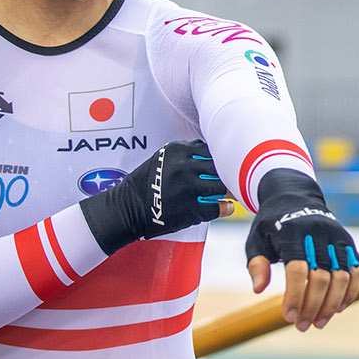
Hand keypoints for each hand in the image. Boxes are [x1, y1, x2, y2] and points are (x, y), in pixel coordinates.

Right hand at [79, 138, 229, 254]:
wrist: (127, 209)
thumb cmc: (147, 184)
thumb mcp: (163, 159)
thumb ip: (187, 154)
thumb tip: (216, 155)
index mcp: (177, 150)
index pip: (209, 149)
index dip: (218, 159)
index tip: (223, 165)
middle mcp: (184, 166)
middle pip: (218, 167)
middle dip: (225, 174)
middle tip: (231, 181)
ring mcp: (188, 188)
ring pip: (221, 186)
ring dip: (226, 191)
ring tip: (227, 194)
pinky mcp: (191, 209)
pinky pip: (219, 207)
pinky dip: (225, 208)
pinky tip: (225, 208)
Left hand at [244, 170, 358, 329]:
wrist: (296, 197)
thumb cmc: (272, 225)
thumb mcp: (256, 240)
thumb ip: (256, 264)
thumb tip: (258, 290)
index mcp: (292, 232)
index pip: (298, 269)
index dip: (295, 296)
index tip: (288, 317)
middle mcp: (318, 233)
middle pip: (322, 276)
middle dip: (313, 306)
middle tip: (303, 326)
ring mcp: (337, 237)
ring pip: (342, 276)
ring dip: (331, 304)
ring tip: (319, 322)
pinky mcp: (348, 242)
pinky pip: (355, 270)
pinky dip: (350, 292)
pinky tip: (338, 308)